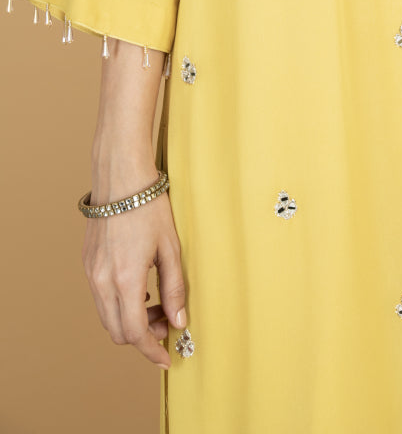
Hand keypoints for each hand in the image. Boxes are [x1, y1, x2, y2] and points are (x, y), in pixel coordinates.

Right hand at [81, 161, 186, 368]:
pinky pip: (100, 297)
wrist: (121, 178)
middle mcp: (102, 281)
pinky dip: (119, 303)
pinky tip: (140, 288)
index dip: (151, 350)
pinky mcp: (87, 263)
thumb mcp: (171, 248)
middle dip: (142, 336)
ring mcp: (91, 272)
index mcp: (125, 279)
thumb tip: (179, 321)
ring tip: (156, 304)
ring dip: (130, 320)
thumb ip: (175, 288)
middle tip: (166, 325)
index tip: (166, 357)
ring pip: (107, 316)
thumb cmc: (150, 207)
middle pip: (117, 331)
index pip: (134, 333)